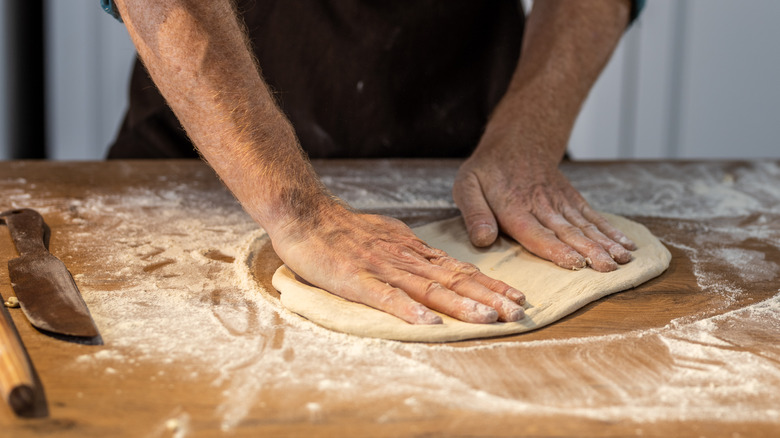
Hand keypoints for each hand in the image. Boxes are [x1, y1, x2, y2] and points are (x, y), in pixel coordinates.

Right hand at [270, 204, 525, 323]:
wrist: (304, 213)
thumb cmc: (343, 229)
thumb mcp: (387, 236)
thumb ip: (412, 252)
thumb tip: (440, 264)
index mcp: (412, 251)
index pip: (459, 269)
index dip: (489, 285)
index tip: (517, 297)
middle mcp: (404, 258)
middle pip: (453, 279)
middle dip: (488, 298)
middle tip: (518, 313)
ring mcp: (380, 268)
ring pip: (428, 289)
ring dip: (460, 305)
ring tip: (488, 319)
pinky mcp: (355, 279)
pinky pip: (385, 297)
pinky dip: (409, 311)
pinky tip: (429, 323)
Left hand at [453, 144, 635, 271]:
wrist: (516, 142)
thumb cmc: (487, 171)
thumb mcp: (466, 187)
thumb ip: (474, 214)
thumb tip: (483, 239)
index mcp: (514, 208)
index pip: (537, 232)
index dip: (556, 249)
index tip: (575, 263)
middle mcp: (542, 206)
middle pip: (568, 232)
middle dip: (590, 252)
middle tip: (608, 269)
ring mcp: (560, 202)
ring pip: (585, 225)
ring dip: (606, 243)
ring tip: (624, 260)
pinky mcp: (572, 200)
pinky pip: (593, 217)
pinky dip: (611, 231)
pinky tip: (627, 245)